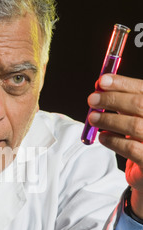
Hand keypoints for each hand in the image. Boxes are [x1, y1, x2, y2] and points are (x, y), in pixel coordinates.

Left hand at [88, 73, 142, 218]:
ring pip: (134, 126)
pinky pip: (130, 148)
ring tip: (93, 119)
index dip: (122, 83)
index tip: (102, 81)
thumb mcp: (134, 117)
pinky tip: (103, 138)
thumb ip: (122, 103)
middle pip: (139, 104)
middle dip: (112, 100)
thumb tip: (101, 86)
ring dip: (109, 120)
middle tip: (92, 100)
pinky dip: (113, 141)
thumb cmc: (140, 140)